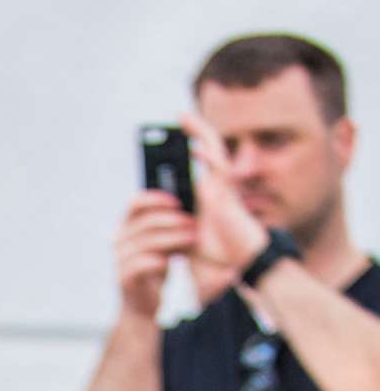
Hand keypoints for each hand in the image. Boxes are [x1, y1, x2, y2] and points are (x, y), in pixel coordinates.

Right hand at [115, 189, 198, 320]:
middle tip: (193, 223)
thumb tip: (189, 208)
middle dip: (172, 220)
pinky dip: (157, 260)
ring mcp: (119, 260)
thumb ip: (167, 225)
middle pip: (145, 222)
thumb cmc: (155, 269)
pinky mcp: (124, 278)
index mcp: (126, 227)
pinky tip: (170, 261)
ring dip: (172, 238)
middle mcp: (119, 240)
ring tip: (192, 239)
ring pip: (146, 242)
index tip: (178, 202)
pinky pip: (140, 264)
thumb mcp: (162, 242)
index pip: (135, 203)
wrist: (143, 305)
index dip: (155, 199)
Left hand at [179, 111, 271, 284]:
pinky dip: (208, 156)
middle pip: (205, 153)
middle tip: (177, 118)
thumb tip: (155, 243)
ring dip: (199, 134)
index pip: (194, 168)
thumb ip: (175, 239)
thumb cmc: (216, 265)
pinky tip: (195, 144)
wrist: (235, 273)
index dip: (185, 152)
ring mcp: (222, 191)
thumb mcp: (187, 247)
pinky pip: (219, 170)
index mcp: (204, 201)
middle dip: (193, 134)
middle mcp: (215, 191)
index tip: (169, 140)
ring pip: (213, 153)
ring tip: (183, 118)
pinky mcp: (228, 197)